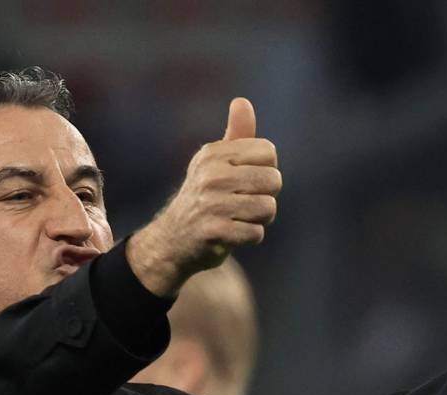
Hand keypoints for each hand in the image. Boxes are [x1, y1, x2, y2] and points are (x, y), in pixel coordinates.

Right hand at [128, 98, 281, 296]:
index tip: (245, 181)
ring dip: (259, 219)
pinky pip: (256, 233)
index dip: (265, 170)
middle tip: (243, 204)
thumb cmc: (204, 198)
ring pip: (268, 208)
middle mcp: (211, 175)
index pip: (268, 153)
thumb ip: (236, 135)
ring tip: (238, 219)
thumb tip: (242, 102)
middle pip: (273, 180)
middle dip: (266, 196)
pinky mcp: (214, 233)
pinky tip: (232, 235)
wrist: (173, 241)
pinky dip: (250, 237)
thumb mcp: (215, 163)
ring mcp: (211, 205)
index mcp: (213, 154)